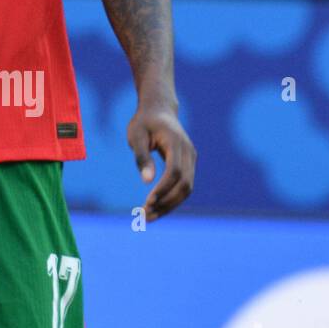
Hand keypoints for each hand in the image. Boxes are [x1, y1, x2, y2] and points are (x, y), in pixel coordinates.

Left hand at [128, 100, 195, 220]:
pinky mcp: (189, 165)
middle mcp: (188, 152)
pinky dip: (172, 199)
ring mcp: (191, 159)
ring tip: (148, 217)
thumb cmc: (144, 122)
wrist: (159, 110)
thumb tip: (147, 181)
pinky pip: (184, 186)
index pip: (174, 171)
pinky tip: (156, 208)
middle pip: (184, 184)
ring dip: (170, 205)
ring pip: (187, 189)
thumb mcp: (136, 135)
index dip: (163, 189)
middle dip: (166, 203)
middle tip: (144, 216)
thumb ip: (142, 157)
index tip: (147, 202)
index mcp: (176, 142)